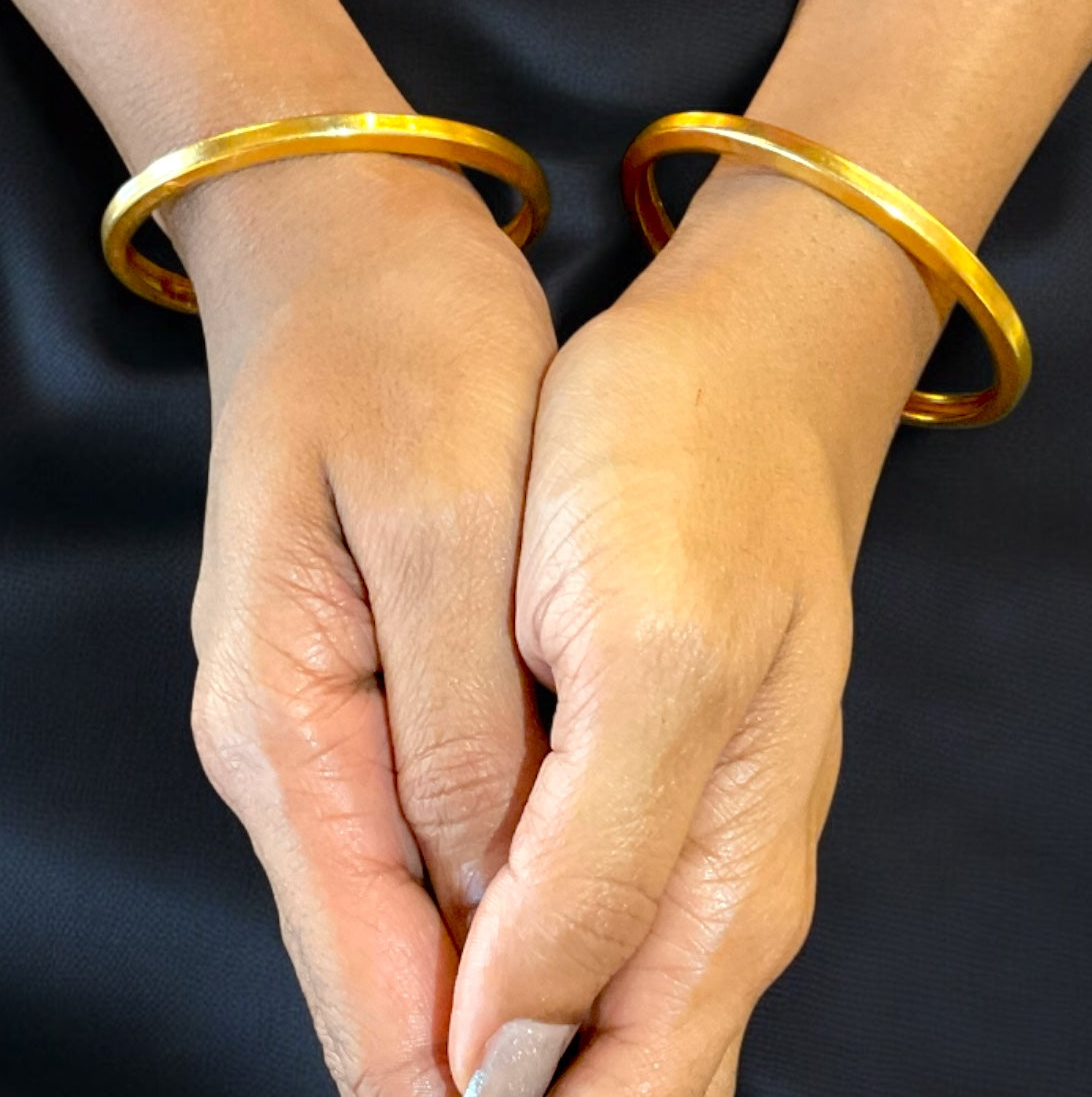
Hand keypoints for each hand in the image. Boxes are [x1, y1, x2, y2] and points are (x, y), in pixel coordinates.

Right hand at [173, 151, 555, 1095]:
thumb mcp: (434, 512)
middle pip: (384, 967)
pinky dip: (516, 885)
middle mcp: (297, 746)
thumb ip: (458, 718)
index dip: (460, 1079)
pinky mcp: (384, 678)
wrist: (352, 254)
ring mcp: (334, 718)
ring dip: (515, 981)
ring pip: (423, 903)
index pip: (361, 974)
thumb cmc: (396, 351)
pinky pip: (443, 824)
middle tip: (625, 1089)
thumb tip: (494, 902)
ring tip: (625, 1043)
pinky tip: (588, 913)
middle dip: (495, 1053)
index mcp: (289, 720)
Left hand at [448, 165, 943, 1095]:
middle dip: (493, 1073)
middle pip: (605, 1068)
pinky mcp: (644, 770)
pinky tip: (435, 907)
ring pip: (575, 994)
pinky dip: (485, 927)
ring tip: (392, 987)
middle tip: (387, 1040)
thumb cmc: (691, 483)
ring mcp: (681, 829)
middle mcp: (711, 885)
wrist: (733, 369)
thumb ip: (600, 870)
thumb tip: (508, 1055)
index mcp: (723, 881)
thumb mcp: (647, 664)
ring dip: (476, 1006)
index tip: (400, 1095)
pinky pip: (568, 901)